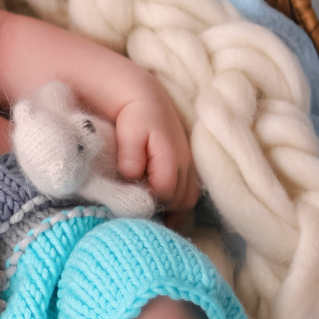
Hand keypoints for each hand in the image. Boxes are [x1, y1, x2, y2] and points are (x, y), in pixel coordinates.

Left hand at [110, 90, 197, 211]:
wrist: (147, 101)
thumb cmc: (135, 117)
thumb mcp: (129, 133)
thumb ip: (131, 156)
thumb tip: (132, 175)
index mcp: (171, 157)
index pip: (165, 192)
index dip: (148, 201)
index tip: (131, 203)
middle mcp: (186, 164)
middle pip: (180, 201)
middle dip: (161, 209)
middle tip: (140, 211)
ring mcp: (189, 167)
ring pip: (188, 200)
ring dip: (172, 211)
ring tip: (153, 217)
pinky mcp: (188, 168)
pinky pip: (189, 195)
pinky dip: (178, 207)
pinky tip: (165, 215)